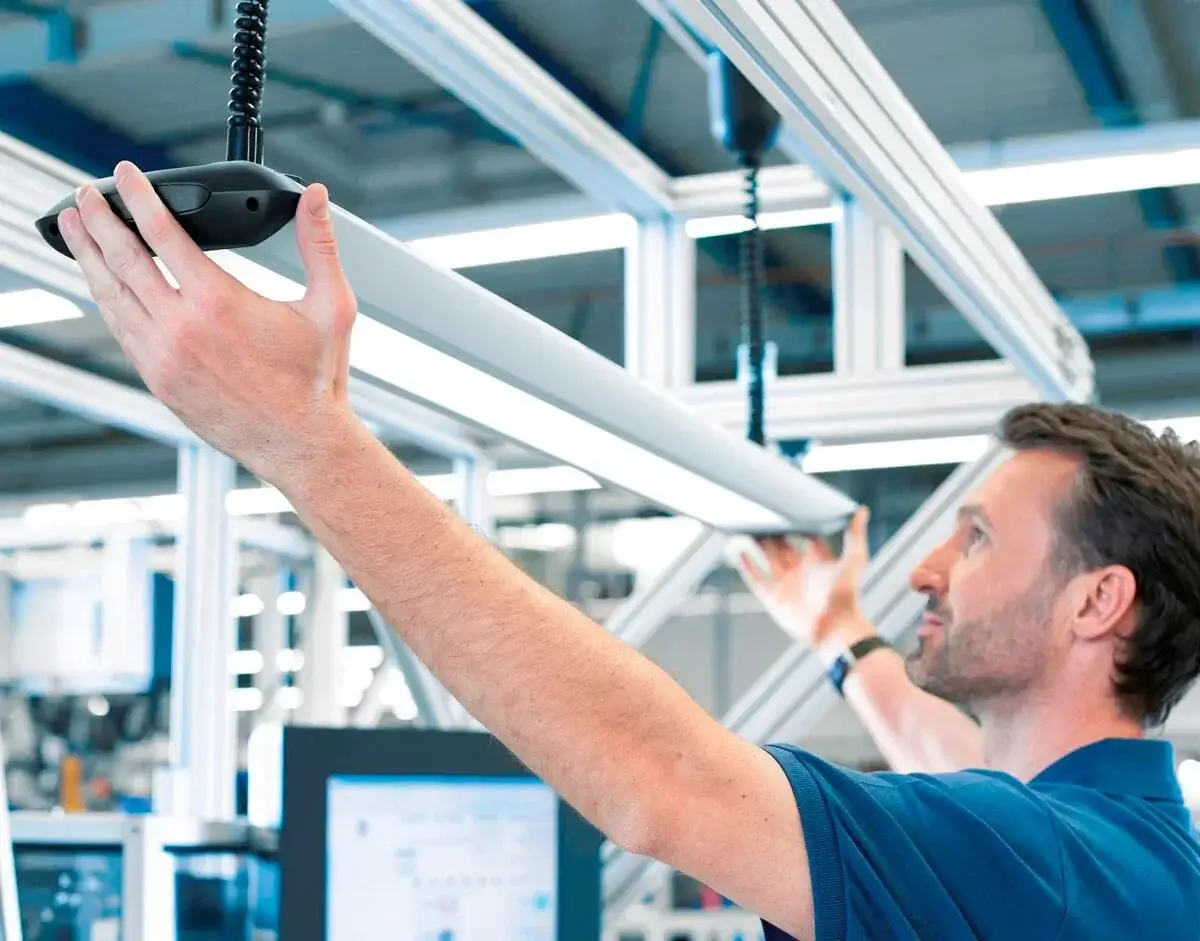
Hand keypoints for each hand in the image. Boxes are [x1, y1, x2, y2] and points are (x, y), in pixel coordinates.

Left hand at [58, 161, 357, 482]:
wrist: (300, 444)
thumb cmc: (316, 381)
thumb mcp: (330, 306)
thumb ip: (319, 244)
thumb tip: (315, 197)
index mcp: (218, 302)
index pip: (162, 232)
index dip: (138, 197)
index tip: (123, 175)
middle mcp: (181, 328)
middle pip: (122, 259)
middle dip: (97, 222)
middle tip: (83, 196)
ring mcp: (163, 357)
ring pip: (110, 296)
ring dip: (88, 258)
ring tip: (73, 231)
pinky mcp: (158, 380)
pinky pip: (120, 331)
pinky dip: (105, 300)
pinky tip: (101, 286)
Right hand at [736, 506, 869, 647]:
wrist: (835, 628)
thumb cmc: (847, 596)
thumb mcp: (854, 560)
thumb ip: (855, 535)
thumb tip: (861, 510)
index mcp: (819, 562)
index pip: (806, 538)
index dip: (799, 524)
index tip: (789, 507)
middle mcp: (801, 572)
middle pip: (783, 547)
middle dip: (774, 531)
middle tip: (764, 513)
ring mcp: (786, 585)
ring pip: (768, 560)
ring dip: (758, 546)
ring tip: (748, 528)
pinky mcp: (774, 598)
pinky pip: (757, 580)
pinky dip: (747, 567)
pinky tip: (738, 554)